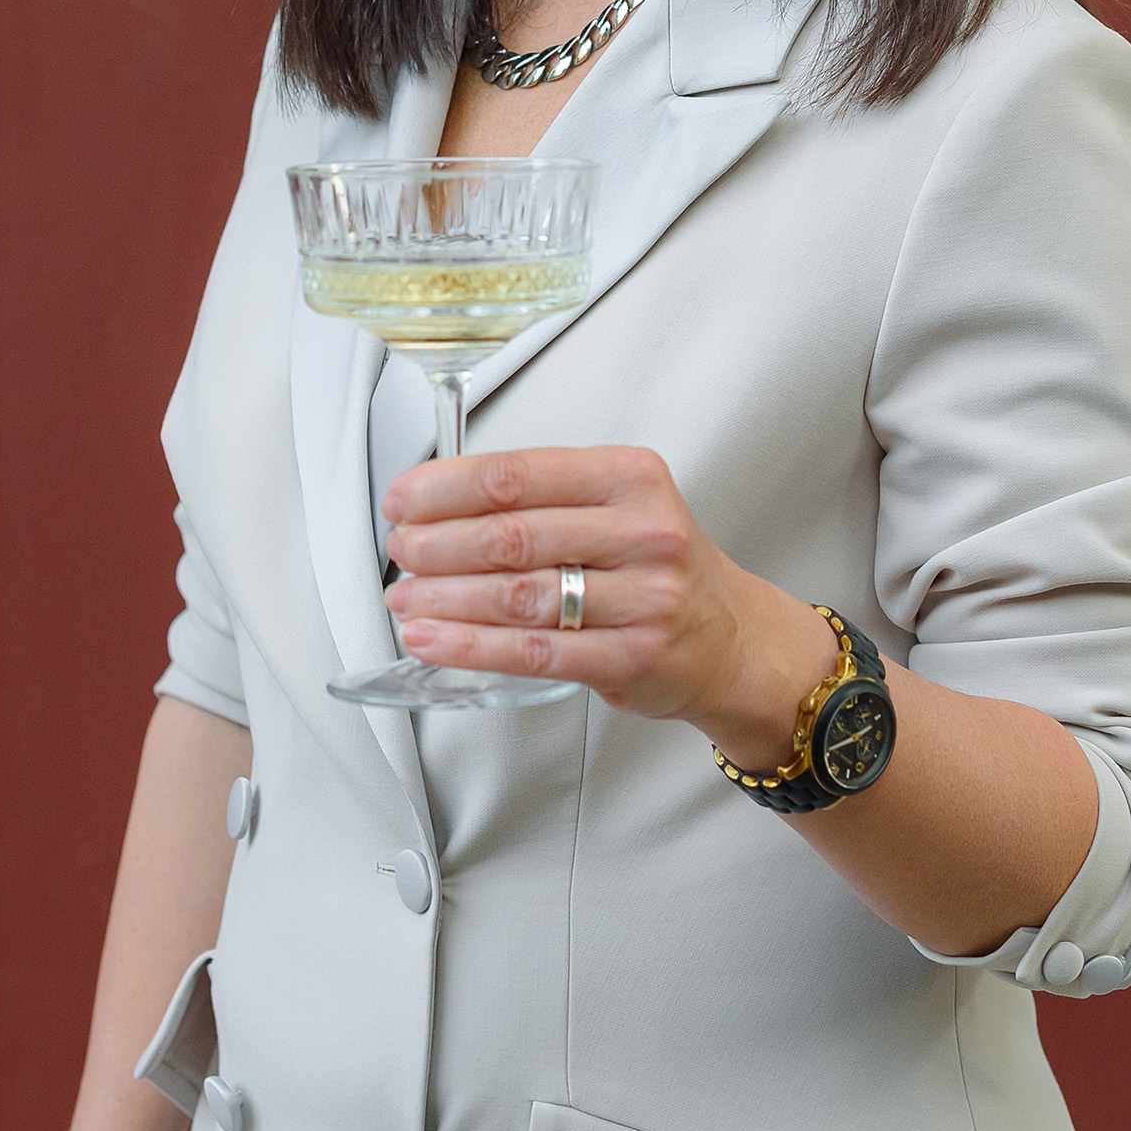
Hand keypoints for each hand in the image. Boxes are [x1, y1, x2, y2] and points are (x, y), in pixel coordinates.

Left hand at [382, 443, 838, 768]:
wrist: (730, 638)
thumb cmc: (655, 566)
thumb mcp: (618, 504)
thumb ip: (543, 497)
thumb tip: (436, 502)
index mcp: (630, 477)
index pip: (519, 474)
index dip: (447, 487)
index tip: (403, 499)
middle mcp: (643, 532)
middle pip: (513, 535)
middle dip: (438, 544)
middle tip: (400, 551)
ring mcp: (643, 598)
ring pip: (518, 595)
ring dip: (445, 598)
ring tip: (404, 599)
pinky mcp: (632, 656)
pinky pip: (534, 651)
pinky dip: (471, 647)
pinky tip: (432, 640)